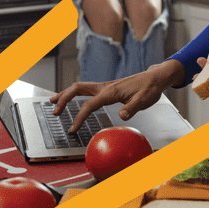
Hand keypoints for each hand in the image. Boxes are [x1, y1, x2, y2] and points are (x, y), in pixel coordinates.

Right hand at [50, 60, 184, 133]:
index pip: (89, 105)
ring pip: (79, 88)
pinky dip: (74, 93)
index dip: (79, 118)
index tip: (73, 129)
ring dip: (65, 94)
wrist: (154, 78)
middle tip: (55, 112)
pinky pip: (85, 89)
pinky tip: (71, 98)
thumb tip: (123, 116)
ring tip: (54, 102)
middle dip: (64, 99)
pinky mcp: (106, 89)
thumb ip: (132, 108)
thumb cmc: (149, 89)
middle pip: (77, 89)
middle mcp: (104, 87)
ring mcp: (104, 87)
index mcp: (110, 92)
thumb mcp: (144, 100)